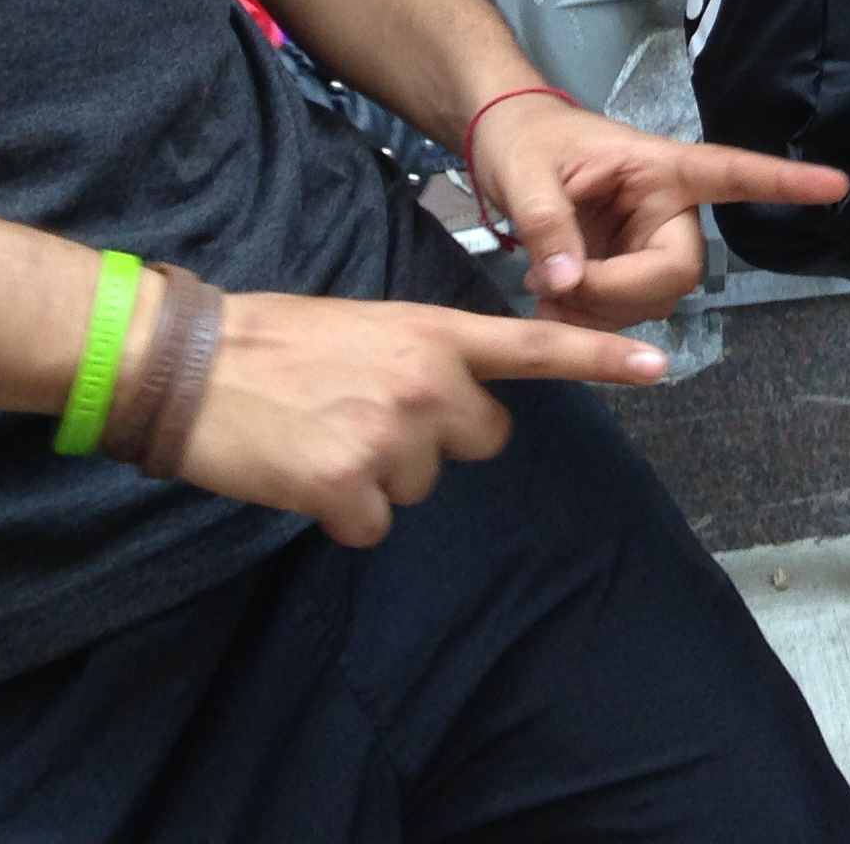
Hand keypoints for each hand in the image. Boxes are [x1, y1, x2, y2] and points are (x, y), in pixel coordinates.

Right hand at [168, 289, 670, 546]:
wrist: (189, 365)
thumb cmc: (277, 341)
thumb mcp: (371, 325)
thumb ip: (427, 355)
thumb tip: (458, 396)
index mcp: (433, 333)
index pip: (536, 348)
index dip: (601, 358)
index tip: (660, 365)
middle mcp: (425, 382)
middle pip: (485, 439)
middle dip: (441, 438)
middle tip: (373, 414)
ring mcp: (388, 435)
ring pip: (424, 484)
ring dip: (381, 474)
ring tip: (327, 433)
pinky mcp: (345, 487)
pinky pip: (373, 524)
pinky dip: (341, 513)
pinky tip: (305, 473)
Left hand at [466, 95, 849, 329]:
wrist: (503, 148)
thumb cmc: (523, 140)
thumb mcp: (525, 175)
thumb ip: (548, 227)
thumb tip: (566, 284)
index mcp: (659, 169)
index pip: (731, 172)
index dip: (784, 181)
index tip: (836, 185)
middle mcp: (666, 210)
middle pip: (678, 271)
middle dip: (623, 294)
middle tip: (559, 289)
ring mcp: (648, 245)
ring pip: (651, 302)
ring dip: (598, 312)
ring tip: (542, 287)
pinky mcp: (627, 272)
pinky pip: (625, 315)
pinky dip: (588, 321)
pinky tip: (552, 301)